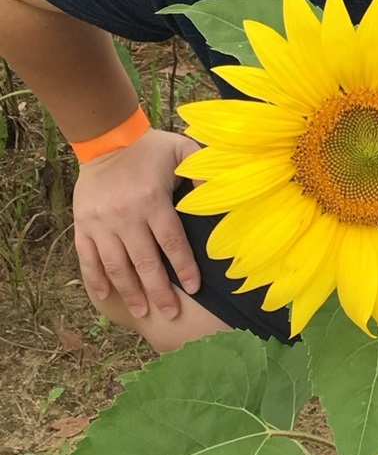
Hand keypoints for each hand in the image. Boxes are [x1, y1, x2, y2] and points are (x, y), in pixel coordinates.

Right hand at [73, 128, 200, 320]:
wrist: (107, 140)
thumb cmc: (152, 148)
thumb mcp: (183, 150)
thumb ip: (201, 172)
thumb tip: (215, 197)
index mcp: (153, 200)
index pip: (172, 242)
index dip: (184, 267)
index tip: (194, 288)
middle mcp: (126, 216)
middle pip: (146, 262)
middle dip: (160, 291)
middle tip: (171, 314)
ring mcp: (102, 224)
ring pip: (117, 266)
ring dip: (130, 292)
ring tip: (143, 311)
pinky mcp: (84, 226)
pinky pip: (89, 258)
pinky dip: (96, 279)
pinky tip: (107, 296)